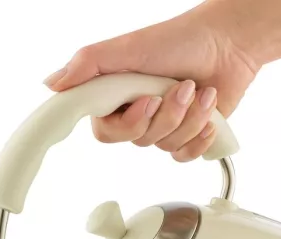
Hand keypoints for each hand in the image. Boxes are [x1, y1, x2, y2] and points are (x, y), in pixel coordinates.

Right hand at [44, 4, 258, 160]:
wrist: (227, 44)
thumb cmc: (179, 40)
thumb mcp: (127, 48)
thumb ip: (88, 65)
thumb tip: (52, 85)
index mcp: (117, 96)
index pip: (107, 133)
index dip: (129, 123)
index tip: (147, 100)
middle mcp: (137, 114)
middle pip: (140, 140)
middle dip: (167, 115)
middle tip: (182, 86)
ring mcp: (163, 127)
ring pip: (166, 146)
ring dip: (188, 117)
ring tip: (199, 90)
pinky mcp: (186, 137)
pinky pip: (185, 155)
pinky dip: (199, 135)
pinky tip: (209, 113)